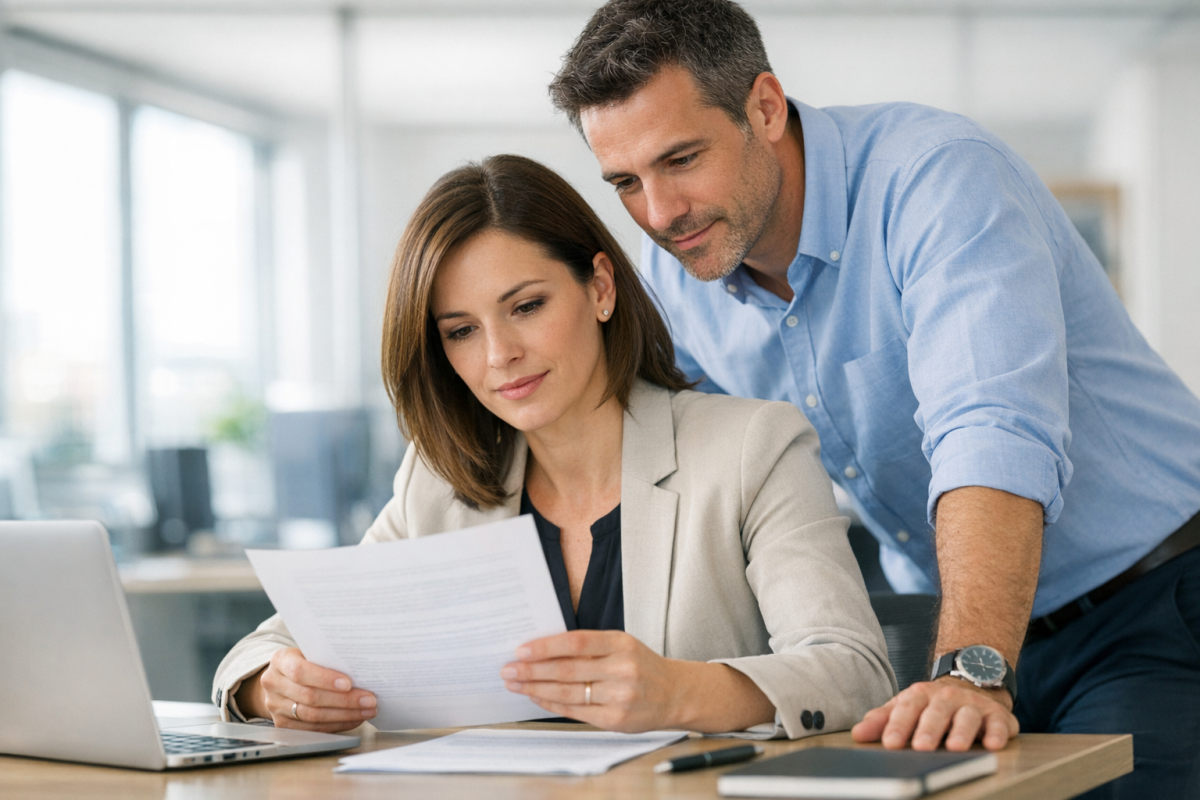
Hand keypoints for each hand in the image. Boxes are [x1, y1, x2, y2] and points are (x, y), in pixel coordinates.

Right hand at [241, 647, 376, 731]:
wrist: (280, 678)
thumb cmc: (303, 661)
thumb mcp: (309, 652)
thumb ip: (327, 659)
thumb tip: (361, 670)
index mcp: (280, 660)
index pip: (300, 671)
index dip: (325, 679)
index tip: (348, 683)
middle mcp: (273, 684)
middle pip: (310, 697)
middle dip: (344, 700)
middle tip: (369, 699)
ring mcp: (275, 707)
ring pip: (312, 716)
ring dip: (344, 715)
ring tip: (367, 710)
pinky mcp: (282, 724)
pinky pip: (313, 729)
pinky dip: (337, 725)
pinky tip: (354, 719)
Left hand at [500, 630, 687, 731]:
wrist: (675, 693)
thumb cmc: (642, 666)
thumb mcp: (622, 645)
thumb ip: (589, 647)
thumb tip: (543, 649)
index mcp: (621, 643)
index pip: (577, 642)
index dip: (546, 646)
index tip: (522, 649)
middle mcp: (622, 669)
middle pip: (567, 669)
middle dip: (532, 670)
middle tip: (508, 669)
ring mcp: (619, 696)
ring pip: (567, 692)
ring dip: (536, 688)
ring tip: (516, 683)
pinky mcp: (615, 720)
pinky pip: (575, 711)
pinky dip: (552, 704)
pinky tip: (536, 697)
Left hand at [851, 676, 1017, 750]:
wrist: (969, 687)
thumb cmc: (931, 705)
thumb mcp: (904, 708)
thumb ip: (882, 720)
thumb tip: (857, 734)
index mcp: (920, 696)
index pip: (907, 709)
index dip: (898, 726)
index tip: (890, 743)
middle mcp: (947, 698)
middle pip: (936, 713)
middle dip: (928, 730)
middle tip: (921, 747)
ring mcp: (973, 706)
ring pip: (967, 717)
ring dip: (962, 732)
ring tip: (955, 747)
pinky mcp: (998, 715)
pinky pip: (1000, 723)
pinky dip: (998, 733)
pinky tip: (993, 744)